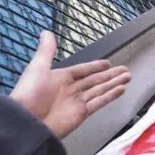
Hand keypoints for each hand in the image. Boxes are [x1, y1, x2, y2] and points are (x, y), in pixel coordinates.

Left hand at [10, 31, 130, 138]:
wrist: (26, 123)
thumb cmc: (29, 94)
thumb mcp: (37, 68)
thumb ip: (46, 51)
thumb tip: (46, 32)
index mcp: (61, 78)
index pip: (83, 70)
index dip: (95, 66)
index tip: (108, 63)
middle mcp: (71, 89)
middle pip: (95, 80)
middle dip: (110, 75)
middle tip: (125, 70)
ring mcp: (77, 102)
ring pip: (100, 89)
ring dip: (114, 83)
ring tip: (128, 77)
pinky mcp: (82, 114)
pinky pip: (99, 102)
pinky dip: (111, 96)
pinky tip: (121, 89)